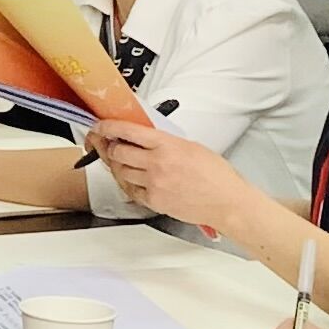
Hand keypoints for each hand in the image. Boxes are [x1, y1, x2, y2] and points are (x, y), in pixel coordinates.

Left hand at [87, 119, 248, 227]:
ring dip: (118, 166)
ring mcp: (154, 184)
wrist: (228, 202)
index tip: (100, 126)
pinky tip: (134, 180)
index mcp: (167, 145)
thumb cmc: (217, 176)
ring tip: (125, 164)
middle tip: (111, 146)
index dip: (108, 127)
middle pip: (117, 152)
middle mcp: (157, 163)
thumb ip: (164, 141)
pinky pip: (130, 190)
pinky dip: (128, 184)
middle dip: (111, 148)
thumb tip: (144, 138)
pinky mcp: (154, 201)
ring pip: (120, 172)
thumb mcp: (191, 146)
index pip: (127, 131)